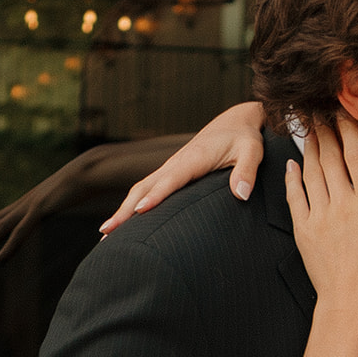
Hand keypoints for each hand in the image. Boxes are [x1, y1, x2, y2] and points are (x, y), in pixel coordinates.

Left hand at [0, 140, 178, 261]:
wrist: (97, 167)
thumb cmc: (93, 181)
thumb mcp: (81, 197)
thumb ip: (76, 207)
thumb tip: (93, 226)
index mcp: (37, 198)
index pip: (8, 215)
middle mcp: (29, 200)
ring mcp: (33, 203)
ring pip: (1, 227)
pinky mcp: (40, 208)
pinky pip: (19, 231)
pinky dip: (7, 245)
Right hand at [99, 101, 265, 234]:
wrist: (235, 122)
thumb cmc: (245, 138)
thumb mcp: (253, 151)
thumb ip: (247, 171)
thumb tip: (241, 194)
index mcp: (193, 158)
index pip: (171, 179)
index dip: (156, 195)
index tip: (140, 211)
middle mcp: (176, 162)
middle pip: (144, 187)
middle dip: (126, 209)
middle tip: (107, 232)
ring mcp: (170, 167)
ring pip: (140, 189)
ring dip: (123, 210)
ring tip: (105, 234)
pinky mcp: (171, 172)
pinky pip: (147, 189)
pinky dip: (132, 205)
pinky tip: (125, 222)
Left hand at [287, 119, 357, 316]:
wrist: (351, 302)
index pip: (356, 156)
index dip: (348, 131)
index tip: (344, 114)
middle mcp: (342, 204)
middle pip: (329, 158)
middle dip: (325, 132)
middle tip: (319, 113)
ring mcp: (319, 216)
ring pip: (311, 172)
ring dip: (308, 148)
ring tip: (308, 131)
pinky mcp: (303, 229)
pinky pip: (294, 196)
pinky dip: (292, 177)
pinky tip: (292, 164)